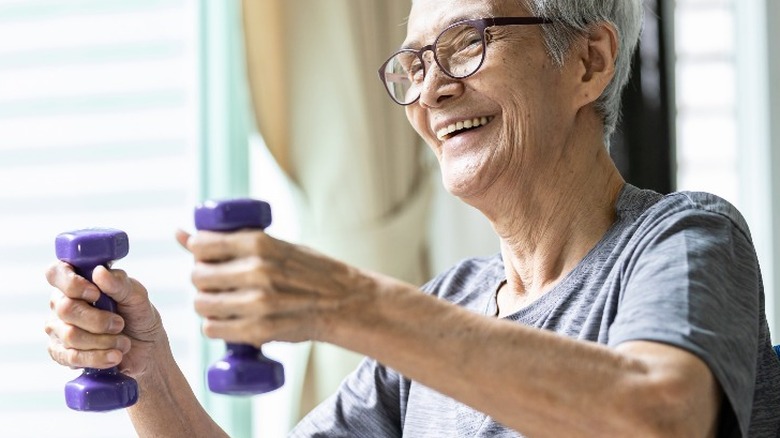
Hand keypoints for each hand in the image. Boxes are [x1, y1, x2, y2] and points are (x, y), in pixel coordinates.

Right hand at [45, 263, 165, 376]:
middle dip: (98, 320)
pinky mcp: (61, 353)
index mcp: (78, 281)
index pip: (56, 273)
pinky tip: (114, 356)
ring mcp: (58, 328)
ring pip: (70, 335)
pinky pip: (71, 357)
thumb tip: (99, 272)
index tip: (95, 294)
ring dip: (103, 341)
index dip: (72, 284)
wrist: (146, 349)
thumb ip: (119, 283)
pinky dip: (98, 357)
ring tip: (123, 343)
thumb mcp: (137, 297)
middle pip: (65, 308)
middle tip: (120, 324)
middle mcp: (62, 303)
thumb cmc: (138, 316)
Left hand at [176, 229, 375, 346]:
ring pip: (202, 304)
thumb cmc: (309, 271)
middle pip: (199, 276)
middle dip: (202, 279)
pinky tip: (226, 320)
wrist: (345, 303)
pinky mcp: (259, 331)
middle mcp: (257, 271)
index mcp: (260, 243)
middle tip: (215, 282)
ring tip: (220, 301)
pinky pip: (213, 329)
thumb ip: (233, 242)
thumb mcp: (274, 245)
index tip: (206, 256)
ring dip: (206, 304)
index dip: (198, 251)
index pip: (203, 245)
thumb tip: (180, 234)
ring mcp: (257, 303)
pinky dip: (215, 326)